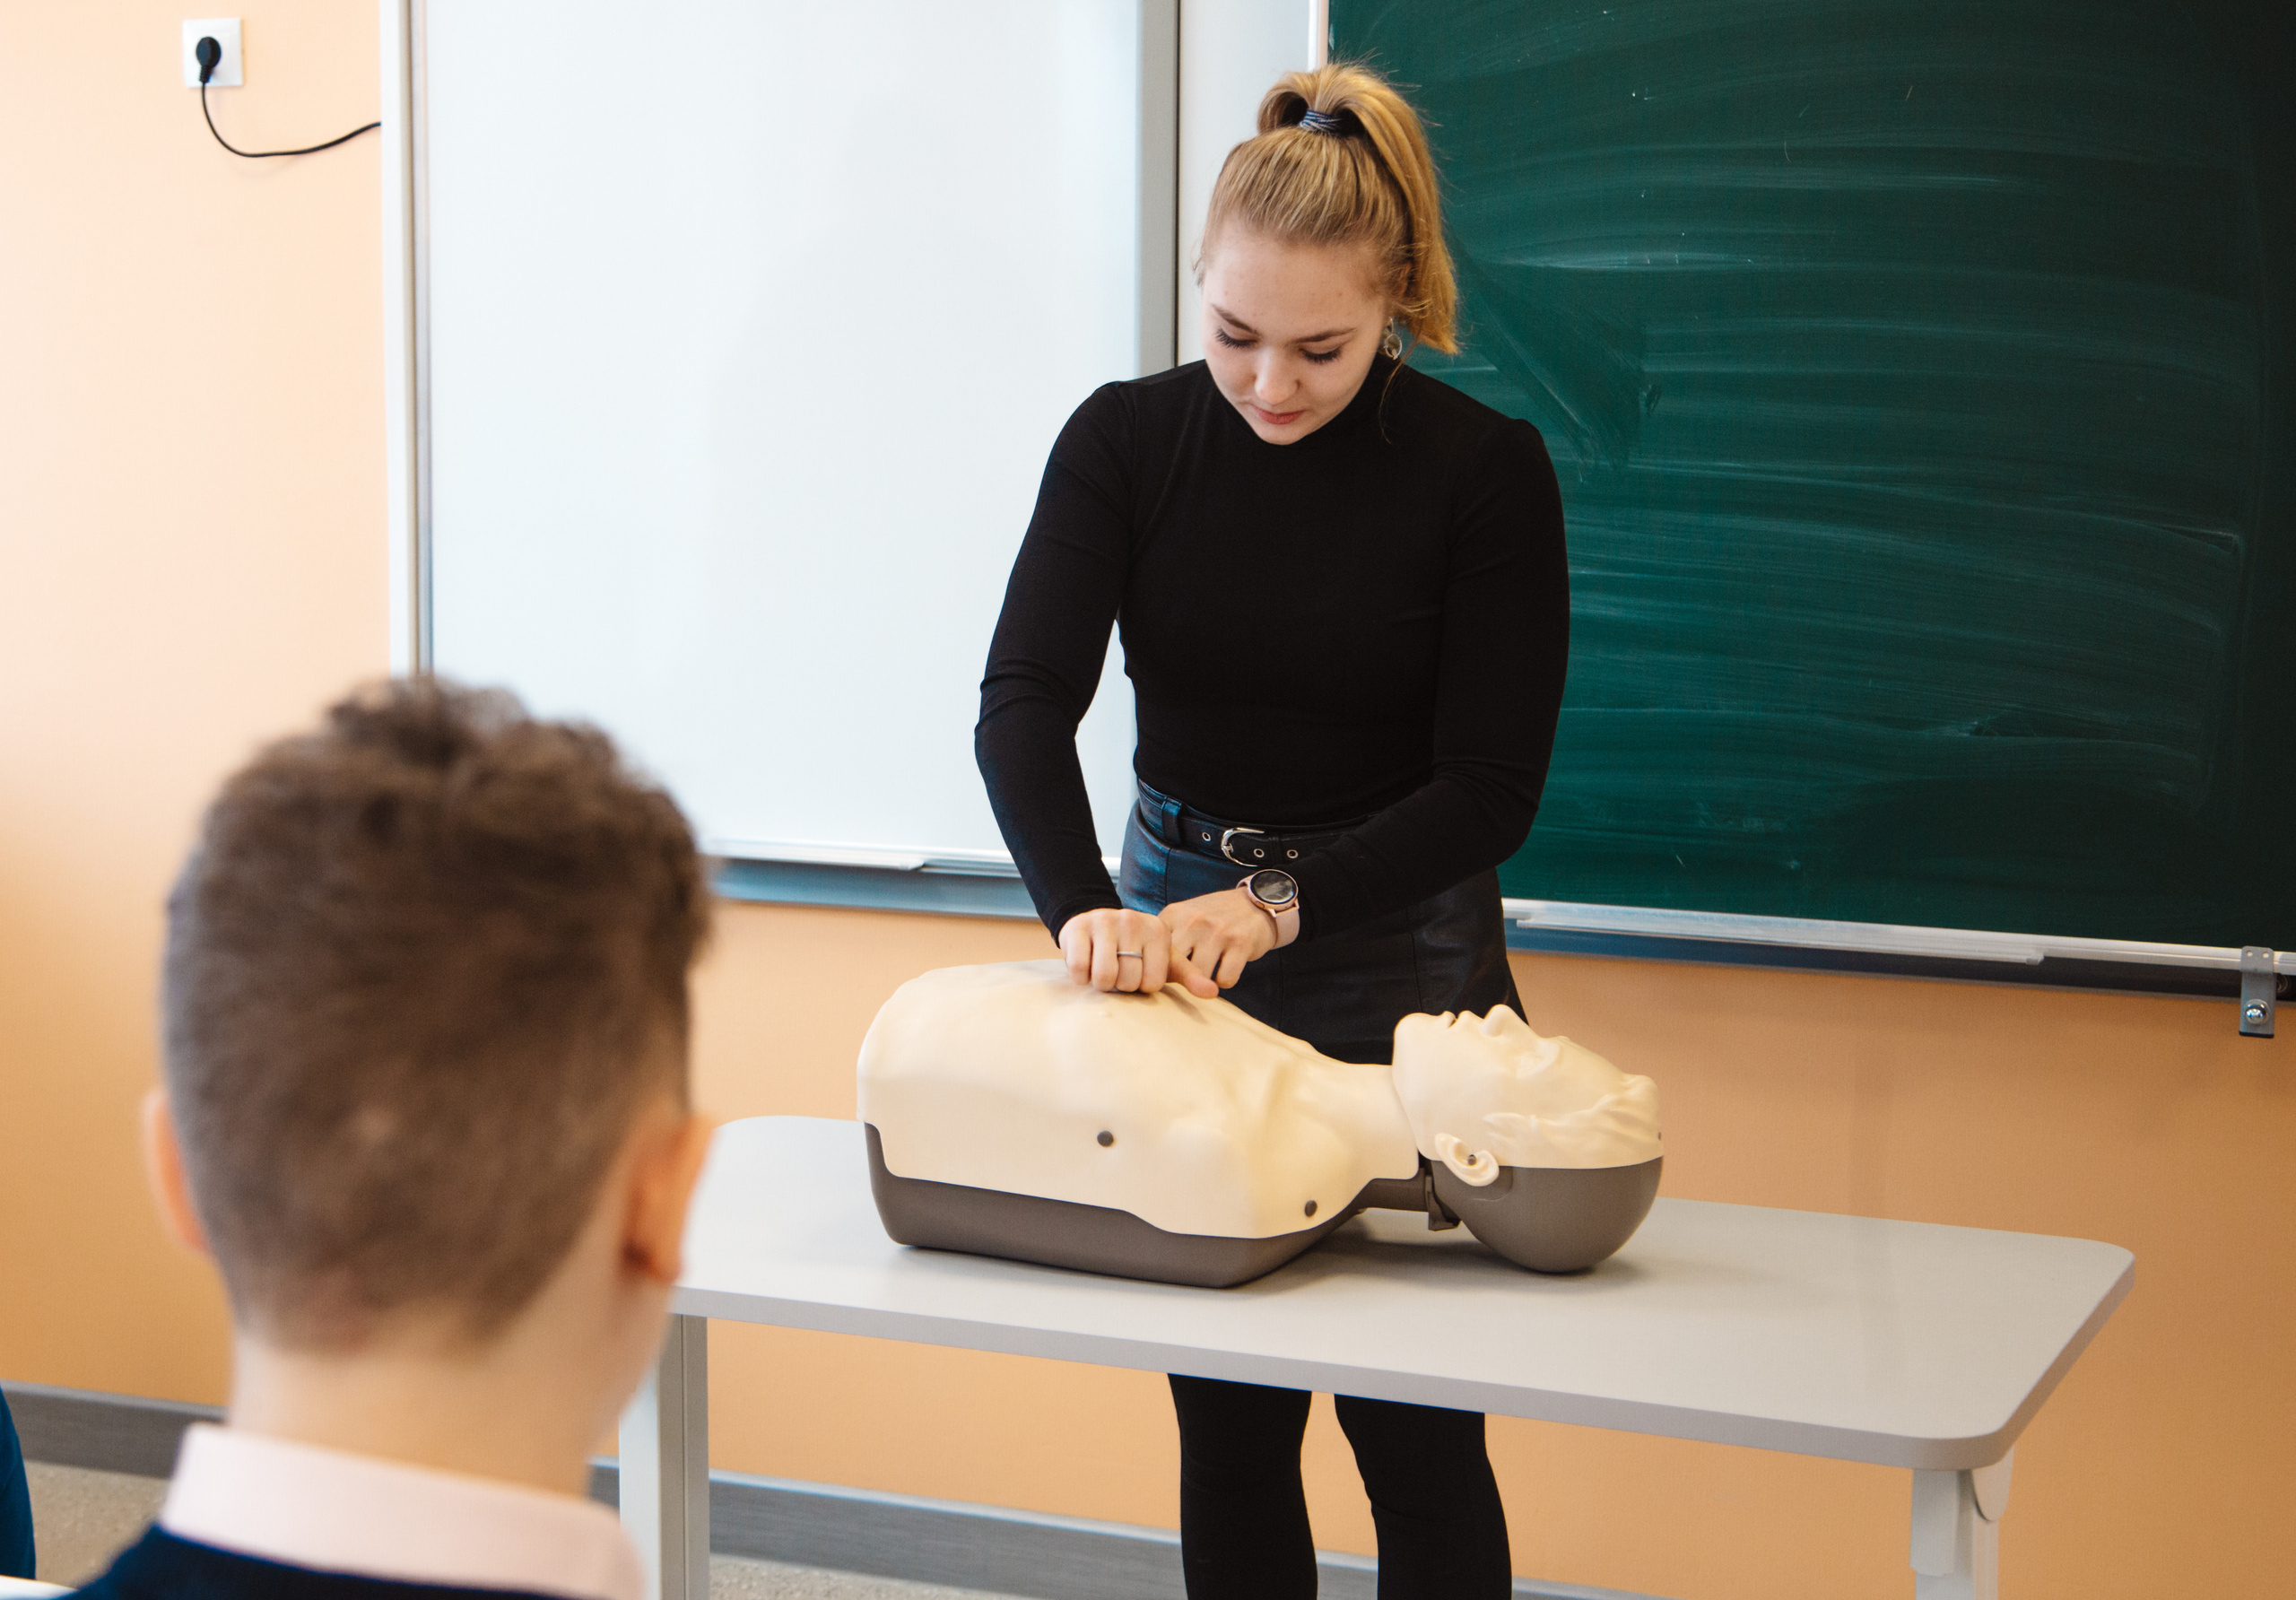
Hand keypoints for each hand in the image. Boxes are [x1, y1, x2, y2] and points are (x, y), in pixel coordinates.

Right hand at [1059, 907, 1216, 996]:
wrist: (1095, 923)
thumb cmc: (1134, 949)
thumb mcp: (1164, 960)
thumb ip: (1189, 976)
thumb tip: (1213, 992)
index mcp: (1158, 930)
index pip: (1152, 983)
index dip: (1141, 985)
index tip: (1137, 971)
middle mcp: (1133, 921)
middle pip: (1128, 981)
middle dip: (1120, 984)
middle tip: (1117, 969)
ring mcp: (1104, 922)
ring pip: (1104, 977)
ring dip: (1100, 982)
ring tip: (1103, 968)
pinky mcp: (1078, 927)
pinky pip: (1080, 968)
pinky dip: (1080, 976)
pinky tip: (1086, 964)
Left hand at [1159, 889, 1278, 988]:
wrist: (1255, 904)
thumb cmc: (1212, 920)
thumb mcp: (1183, 920)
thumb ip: (1164, 944)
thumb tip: (1151, 979)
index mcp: (1173, 915)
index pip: (1154, 953)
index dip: (1159, 971)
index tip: (1168, 974)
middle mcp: (1193, 920)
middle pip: (1174, 968)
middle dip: (1181, 978)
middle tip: (1190, 976)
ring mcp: (1218, 931)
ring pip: (1200, 978)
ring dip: (1205, 982)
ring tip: (1211, 968)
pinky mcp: (1241, 943)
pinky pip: (1225, 980)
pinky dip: (1225, 980)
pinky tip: (1227, 967)